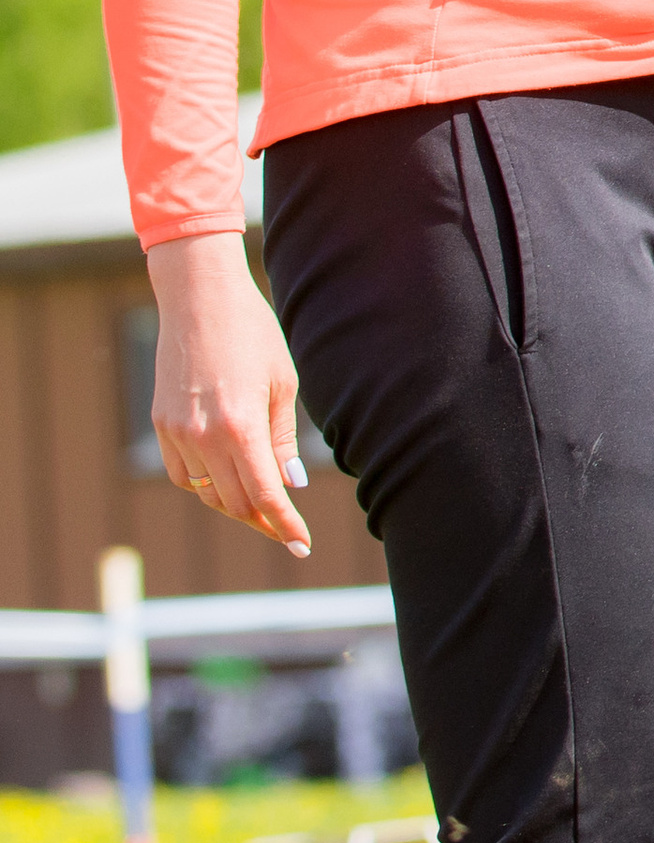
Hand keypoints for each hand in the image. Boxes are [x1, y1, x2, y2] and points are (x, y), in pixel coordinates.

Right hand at [146, 233, 310, 557]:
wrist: (199, 298)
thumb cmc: (252, 334)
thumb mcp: (281, 384)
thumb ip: (282, 440)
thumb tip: (289, 485)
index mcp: (241, 427)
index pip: (266, 496)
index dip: (286, 525)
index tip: (303, 544)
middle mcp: (204, 436)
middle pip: (235, 503)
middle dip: (265, 521)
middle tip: (287, 530)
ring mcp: (176, 431)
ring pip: (206, 492)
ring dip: (235, 506)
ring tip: (262, 508)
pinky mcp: (160, 423)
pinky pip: (182, 473)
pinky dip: (204, 485)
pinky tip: (226, 480)